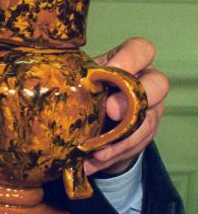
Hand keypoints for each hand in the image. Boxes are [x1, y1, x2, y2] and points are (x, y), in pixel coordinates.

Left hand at [84, 36, 167, 176]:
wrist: (95, 122)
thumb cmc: (86, 92)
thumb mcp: (81, 82)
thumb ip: (76, 81)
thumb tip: (54, 88)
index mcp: (130, 62)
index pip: (141, 49)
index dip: (129, 59)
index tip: (105, 73)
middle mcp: (146, 83)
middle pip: (158, 84)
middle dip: (133, 100)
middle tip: (109, 112)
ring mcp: (151, 109)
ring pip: (148, 121)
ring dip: (121, 138)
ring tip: (96, 151)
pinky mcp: (146, 134)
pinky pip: (136, 146)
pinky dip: (112, 156)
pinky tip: (91, 164)